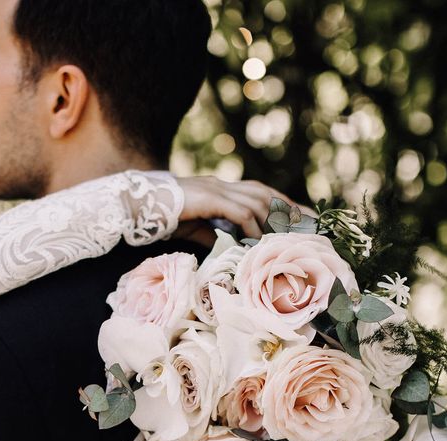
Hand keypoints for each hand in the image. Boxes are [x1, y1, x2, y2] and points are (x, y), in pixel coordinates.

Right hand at [177, 176, 315, 239]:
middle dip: (289, 209)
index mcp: (222, 189)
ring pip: (257, 201)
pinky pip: (239, 212)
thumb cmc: (165, 217)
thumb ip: (215, 235)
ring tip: (283, 239)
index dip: (284, 205)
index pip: (261, 193)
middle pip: (266, 193)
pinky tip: (255, 240)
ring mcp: (217, 189)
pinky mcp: (209, 198)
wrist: (138, 205)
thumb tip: (232, 249)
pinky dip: (251, 227)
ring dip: (272, 221)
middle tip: (308, 227)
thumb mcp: (195, 228)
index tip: (303, 219)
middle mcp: (223, 185)